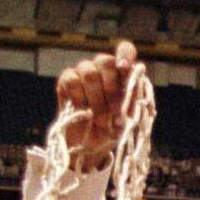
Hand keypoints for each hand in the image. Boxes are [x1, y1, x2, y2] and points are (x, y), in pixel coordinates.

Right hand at [55, 40, 137, 168]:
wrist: (90, 148)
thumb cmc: (111, 130)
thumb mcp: (127, 119)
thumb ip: (132, 101)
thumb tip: (133, 88)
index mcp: (121, 74)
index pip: (125, 50)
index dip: (125, 54)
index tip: (125, 67)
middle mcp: (102, 69)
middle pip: (105, 61)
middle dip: (111, 90)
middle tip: (115, 112)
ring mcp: (83, 73)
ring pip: (89, 72)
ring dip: (97, 100)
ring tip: (101, 120)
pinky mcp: (66, 81)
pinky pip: (72, 81)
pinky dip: (79, 99)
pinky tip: (83, 112)